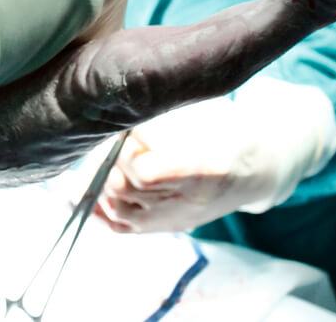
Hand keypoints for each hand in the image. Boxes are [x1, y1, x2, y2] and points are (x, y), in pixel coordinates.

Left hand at [95, 78, 335, 232]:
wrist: (256, 170)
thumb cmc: (227, 132)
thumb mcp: (204, 112)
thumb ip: (163, 117)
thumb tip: (119, 110)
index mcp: (205, 170)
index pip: (146, 173)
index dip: (126, 148)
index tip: (127, 125)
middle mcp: (189, 203)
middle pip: (125, 187)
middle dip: (109, 157)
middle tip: (111, 135)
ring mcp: (174, 219)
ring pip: (118, 206)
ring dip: (99, 177)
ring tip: (101, 154)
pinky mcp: (163, 225)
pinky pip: (120, 225)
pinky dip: (96, 206)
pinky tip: (78, 188)